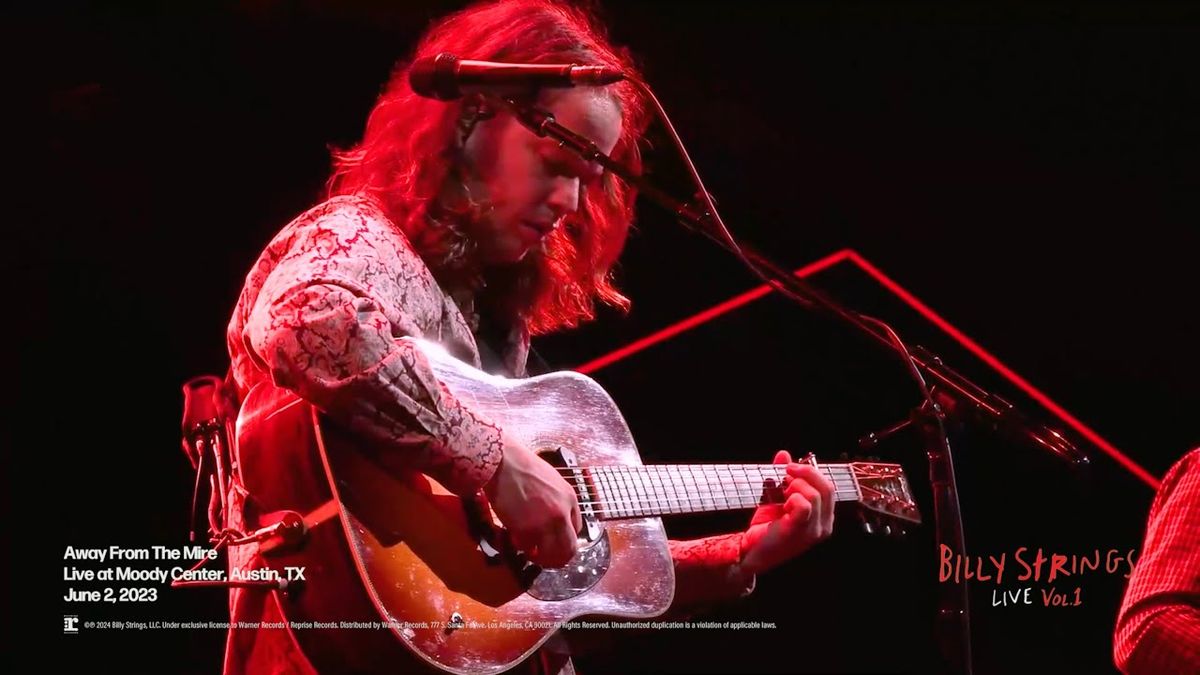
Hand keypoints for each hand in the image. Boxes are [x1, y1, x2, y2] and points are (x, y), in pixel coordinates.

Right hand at [483, 435, 582, 567]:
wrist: (505, 462)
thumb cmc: (525, 468)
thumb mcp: (553, 482)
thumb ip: (560, 502)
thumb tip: (559, 523)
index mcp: (570, 499)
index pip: (577, 531)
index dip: (564, 540)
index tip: (554, 543)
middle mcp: (561, 513)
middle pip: (569, 549)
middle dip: (558, 558)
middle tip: (546, 559)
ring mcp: (544, 523)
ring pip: (550, 555)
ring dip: (541, 557)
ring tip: (531, 552)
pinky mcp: (525, 528)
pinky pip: (527, 547)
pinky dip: (522, 547)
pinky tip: (516, 539)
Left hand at [738, 450, 835, 574]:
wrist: (750, 551)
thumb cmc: (766, 527)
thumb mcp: (777, 497)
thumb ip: (783, 476)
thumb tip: (784, 454)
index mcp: (823, 517)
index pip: (829, 487)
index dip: (811, 472)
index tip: (790, 468)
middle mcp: (824, 525)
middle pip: (828, 487)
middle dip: (806, 473)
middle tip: (786, 472)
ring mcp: (814, 531)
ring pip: (816, 494)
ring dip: (796, 486)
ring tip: (782, 494)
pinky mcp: (800, 532)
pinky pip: (805, 505)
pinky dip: (793, 498)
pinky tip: (783, 504)